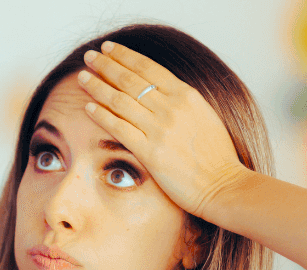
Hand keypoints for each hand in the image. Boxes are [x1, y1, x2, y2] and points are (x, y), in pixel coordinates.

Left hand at [77, 41, 249, 218]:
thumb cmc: (217, 155)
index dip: (124, 55)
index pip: (148, 67)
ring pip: (120, 100)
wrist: (224, 184)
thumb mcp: (203, 115)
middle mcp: (171, 107)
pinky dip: (101, 115)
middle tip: (89, 57)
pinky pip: (119, 128)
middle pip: (130, 79)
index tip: (108, 48)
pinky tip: (88, 107)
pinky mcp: (150, 151)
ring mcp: (160, 129)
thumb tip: (160, 91)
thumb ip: (181, 102)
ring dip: (97, 86)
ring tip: (82, 77)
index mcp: (186, 95)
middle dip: (106, 65)